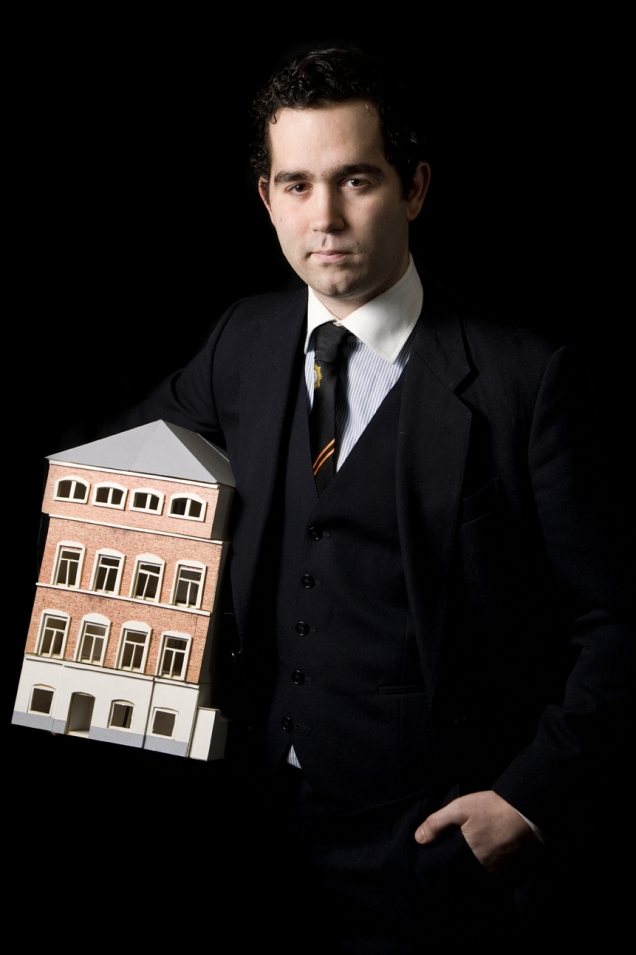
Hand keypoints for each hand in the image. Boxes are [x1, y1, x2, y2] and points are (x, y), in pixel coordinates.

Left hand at [414, 790, 539, 873]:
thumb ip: (437, 824)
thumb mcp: (460, 809)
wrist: (525, 811)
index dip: (442, 865)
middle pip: (464, 873)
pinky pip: (493, 874)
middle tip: (452, 855)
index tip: (436, 858)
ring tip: (467, 855)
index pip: (449, 870)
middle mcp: (484, 870)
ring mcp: (499, 872)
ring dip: (472, 867)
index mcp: (469, 859)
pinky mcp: (510, 869)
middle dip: (457, 867)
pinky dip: (487, 867)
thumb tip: (418, 839)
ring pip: (479, 874)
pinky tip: (485, 855)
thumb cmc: (492, 809)